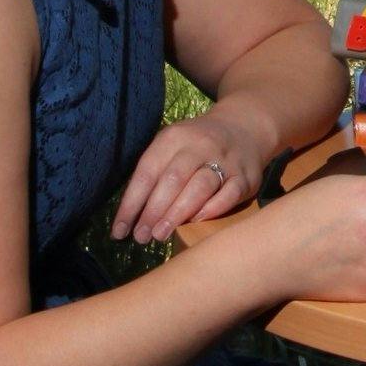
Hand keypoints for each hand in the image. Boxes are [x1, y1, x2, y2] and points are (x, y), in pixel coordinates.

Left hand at [113, 112, 271, 245]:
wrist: (244, 129)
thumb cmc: (197, 146)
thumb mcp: (172, 146)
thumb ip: (155, 173)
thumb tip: (132, 216)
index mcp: (174, 137)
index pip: (147, 172)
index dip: (131, 204)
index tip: (120, 231)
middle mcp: (200, 145)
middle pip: (172, 180)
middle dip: (153, 212)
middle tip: (141, 236)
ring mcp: (226, 160)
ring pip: (199, 188)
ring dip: (177, 214)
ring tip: (160, 235)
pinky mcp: (246, 176)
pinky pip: (228, 195)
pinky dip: (211, 210)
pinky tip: (195, 222)